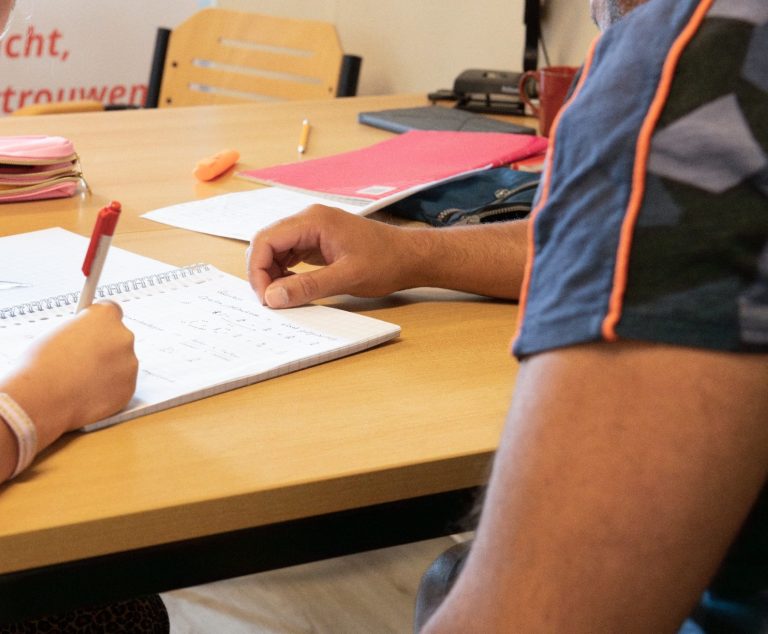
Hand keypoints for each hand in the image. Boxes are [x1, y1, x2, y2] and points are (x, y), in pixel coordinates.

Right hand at [4, 302, 137, 439]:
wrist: (41, 399)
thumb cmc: (40, 365)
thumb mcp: (58, 333)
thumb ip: (81, 331)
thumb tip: (87, 336)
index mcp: (105, 316)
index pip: (112, 311)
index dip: (100, 322)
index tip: (95, 329)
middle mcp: (124, 336)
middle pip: (118, 338)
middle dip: (104, 348)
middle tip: (84, 360)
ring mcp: (130, 364)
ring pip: (121, 364)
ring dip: (107, 370)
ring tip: (79, 381)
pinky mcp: (129, 388)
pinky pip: (120, 386)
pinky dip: (108, 390)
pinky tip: (86, 394)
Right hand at [247, 205, 420, 307]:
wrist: (410, 256)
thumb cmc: (385, 261)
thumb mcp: (346, 278)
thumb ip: (307, 287)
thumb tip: (273, 298)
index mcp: (313, 221)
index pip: (266, 239)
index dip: (258, 270)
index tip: (265, 297)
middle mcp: (309, 220)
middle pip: (267, 243)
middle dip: (262, 272)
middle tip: (269, 301)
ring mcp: (313, 230)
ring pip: (276, 249)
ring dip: (272, 273)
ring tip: (280, 298)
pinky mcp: (318, 242)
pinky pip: (290, 254)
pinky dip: (284, 272)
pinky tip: (291, 289)